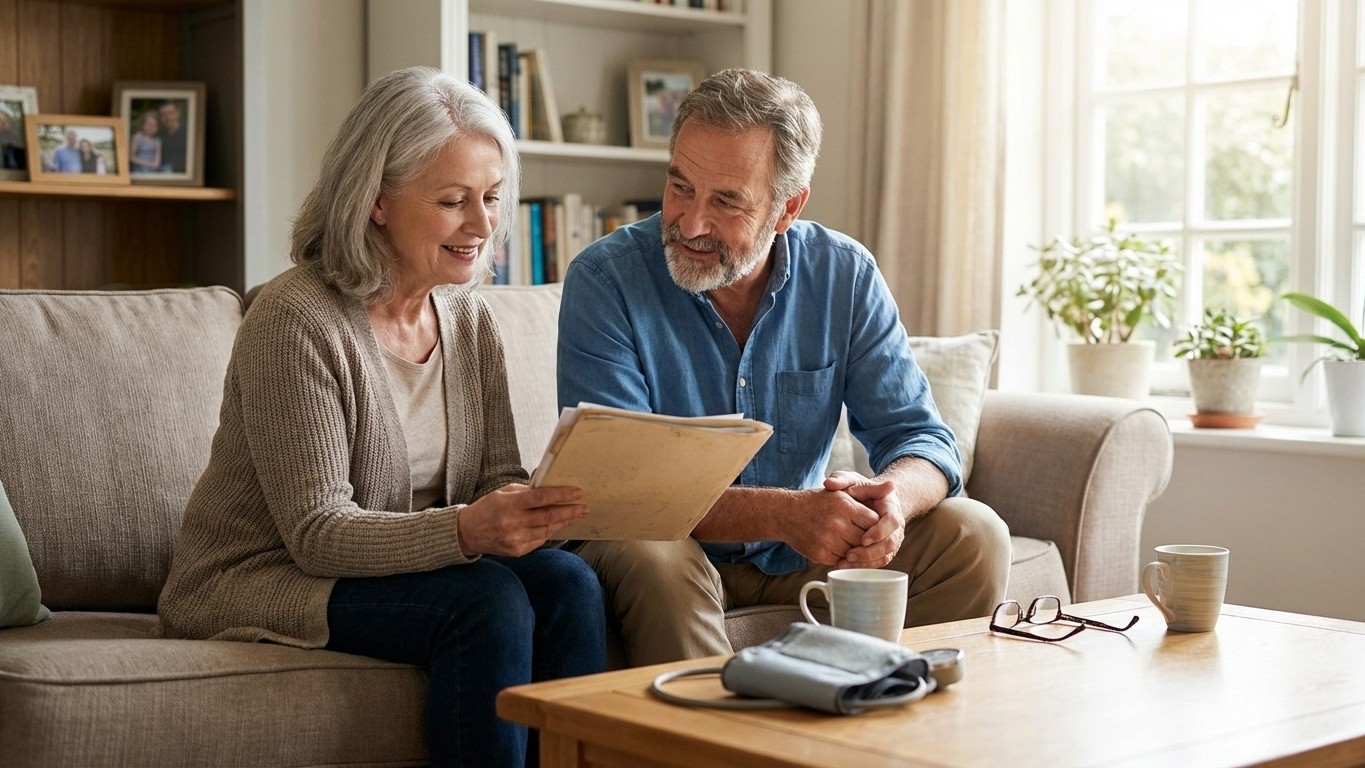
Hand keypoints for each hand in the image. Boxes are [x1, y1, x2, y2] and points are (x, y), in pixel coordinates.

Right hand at [456, 483, 588, 556]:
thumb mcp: (503, 492)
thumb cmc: (487, 508)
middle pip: (548, 516)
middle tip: (585, 507)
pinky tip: (558, 525)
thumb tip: (549, 485)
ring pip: (547, 530)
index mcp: (509, 504)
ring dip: (564, 522)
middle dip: (570, 511)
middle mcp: (512, 522)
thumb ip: (526, 490)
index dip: (562, 495)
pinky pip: (540, 541)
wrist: (467, 533)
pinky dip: (550, 532)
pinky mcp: (517, 551)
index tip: (577, 492)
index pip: (541, 498)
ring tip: (576, 514)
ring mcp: (515, 539)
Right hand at [780, 481, 880, 565]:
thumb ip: (870, 489)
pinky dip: (842, 557)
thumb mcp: (842, 491)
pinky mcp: (820, 554)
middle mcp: (836, 523)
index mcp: (844, 505)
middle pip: (865, 539)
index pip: (873, 522)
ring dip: (854, 549)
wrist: (786, 514)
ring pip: (855, 552)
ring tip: (847, 540)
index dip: (872, 524)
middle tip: (859, 533)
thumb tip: (893, 486)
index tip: (867, 523)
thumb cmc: (817, 502)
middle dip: (864, 538)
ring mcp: (828, 540)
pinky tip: (836, 547)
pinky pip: (842, 561)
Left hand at [823, 470, 905, 568]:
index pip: (891, 522)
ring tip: (844, 563)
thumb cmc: (860, 490)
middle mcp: (894, 527)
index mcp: (891, 508)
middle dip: (870, 552)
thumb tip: (829, 483)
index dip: (879, 532)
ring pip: (884, 556)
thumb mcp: (853, 481)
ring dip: (865, 562)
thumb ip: (842, 479)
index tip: (863, 539)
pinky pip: (876, 563)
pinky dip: (863, 567)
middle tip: (850, 555)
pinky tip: (846, 567)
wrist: (869, 501)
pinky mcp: (882, 551)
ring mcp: (890, 540)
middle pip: (889, 544)